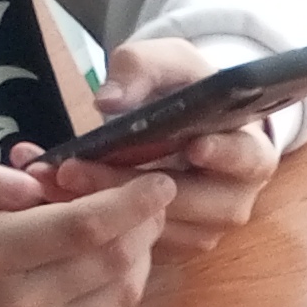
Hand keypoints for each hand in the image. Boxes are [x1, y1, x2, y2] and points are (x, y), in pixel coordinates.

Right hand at [0, 154, 171, 306]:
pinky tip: (107, 267)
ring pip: (122, 297)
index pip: (83, 228)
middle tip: (147, 201)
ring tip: (128, 230)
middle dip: (141, 226)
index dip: (131, 203)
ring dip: (138, 259)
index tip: (159, 182)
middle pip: (113, 263)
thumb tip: (32, 181)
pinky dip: (121, 292)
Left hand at [43, 39, 282, 264]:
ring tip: (55, 180)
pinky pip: (140, 242)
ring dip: (105, 208)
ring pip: (162, 228)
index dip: (222, 155)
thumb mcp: (166, 62)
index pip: (246, 159)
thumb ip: (140, 69)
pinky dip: (99, 221)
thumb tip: (109, 101)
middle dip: (130, 186)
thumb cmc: (183, 90)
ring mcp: (207, 228)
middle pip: (192, 203)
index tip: (193, 147)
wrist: (183, 121)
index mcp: (251, 154)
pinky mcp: (177, 245)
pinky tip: (59, 196)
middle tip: (74, 170)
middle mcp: (235, 200)